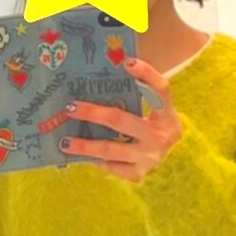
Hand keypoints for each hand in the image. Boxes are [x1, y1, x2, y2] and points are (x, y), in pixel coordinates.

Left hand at [58, 57, 182, 182]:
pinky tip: (81, 156)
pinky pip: (111, 167)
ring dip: (85, 145)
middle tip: (71, 107)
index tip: (126, 62)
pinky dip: (95, 160)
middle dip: (93, 113)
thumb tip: (105, 77)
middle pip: (121, 120)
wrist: (170, 157)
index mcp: (166, 116)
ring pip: (110, 150)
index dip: (146, 74)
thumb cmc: (155, 127)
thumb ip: (140, 95)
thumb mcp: (156, 110)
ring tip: (64, 142)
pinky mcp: (137, 174)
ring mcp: (148, 159)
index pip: (161, 90)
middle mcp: (159, 137)